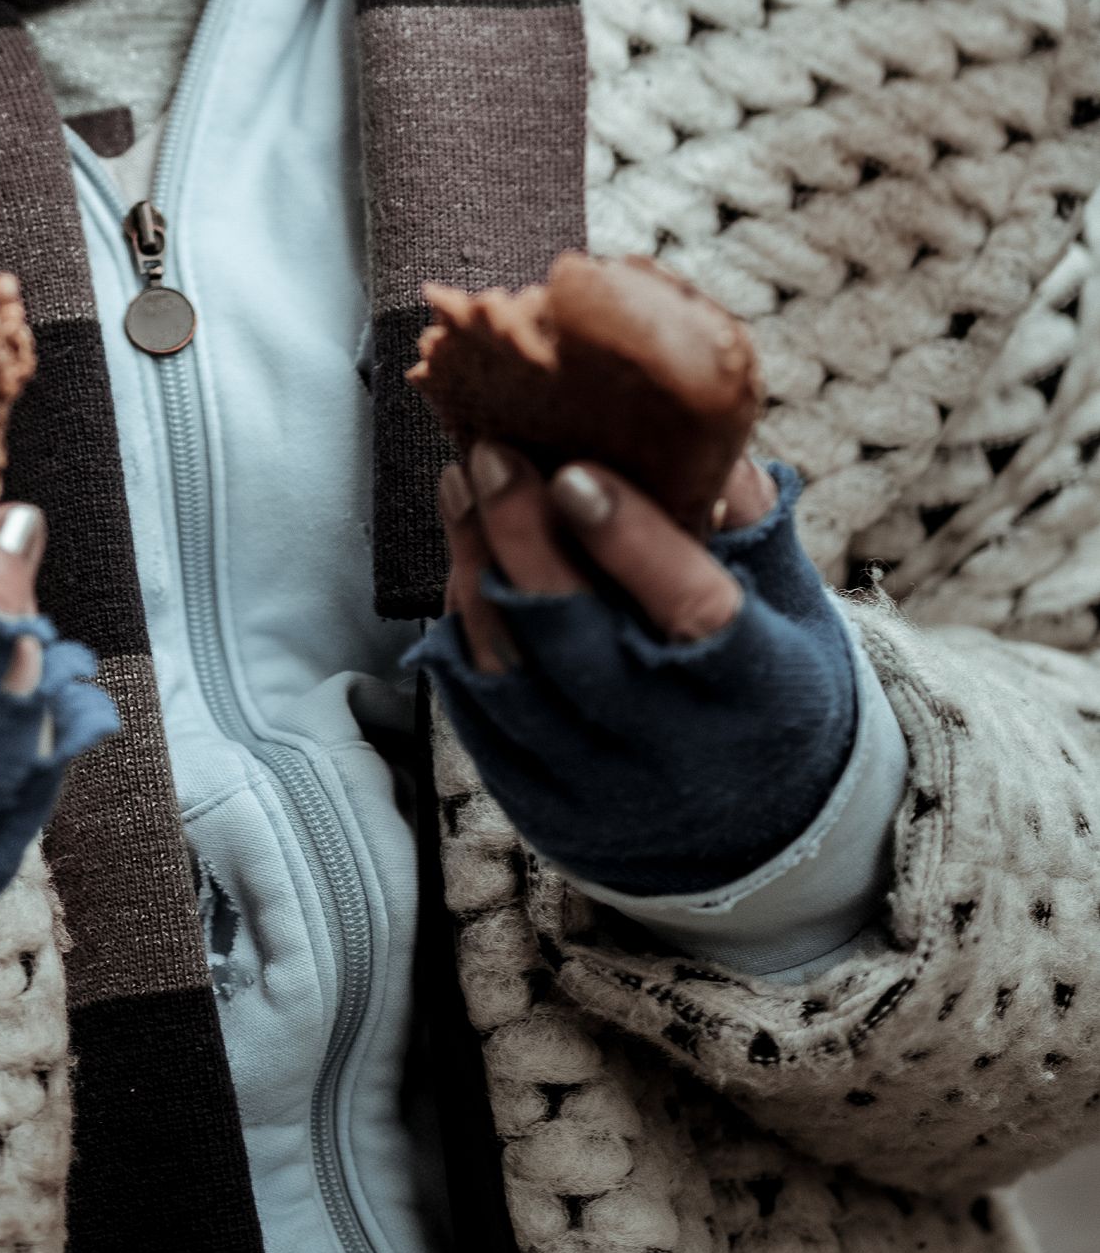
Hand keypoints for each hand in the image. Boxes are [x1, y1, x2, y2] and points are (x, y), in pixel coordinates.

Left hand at [407, 450, 859, 899]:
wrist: (764, 829)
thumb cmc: (770, 679)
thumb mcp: (790, 600)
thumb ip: (748, 517)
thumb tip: (693, 423)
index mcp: (757, 689)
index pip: (693, 611)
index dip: (631, 541)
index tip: (574, 470)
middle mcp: (676, 749)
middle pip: (576, 639)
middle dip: (523, 536)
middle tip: (492, 453)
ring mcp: (602, 787)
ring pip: (511, 673)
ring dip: (476, 568)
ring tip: (461, 486)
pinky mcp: (544, 807)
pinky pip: (480, 713)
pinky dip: (465, 628)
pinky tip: (462, 559)